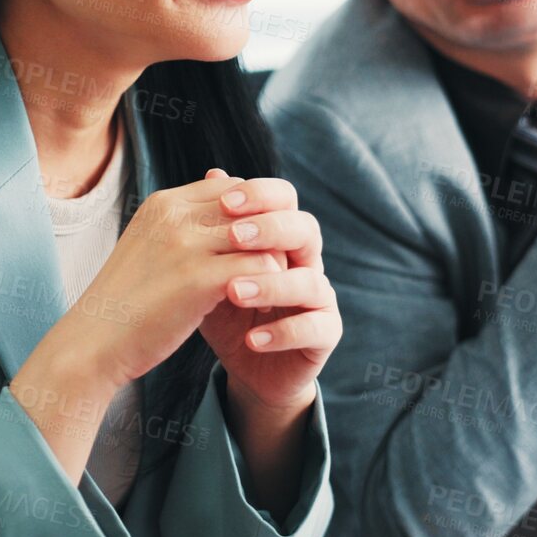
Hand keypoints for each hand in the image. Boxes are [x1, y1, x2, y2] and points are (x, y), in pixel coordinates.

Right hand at [24, 169, 286, 391]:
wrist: (94, 343)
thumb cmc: (127, 300)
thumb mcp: (153, 246)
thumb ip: (188, 220)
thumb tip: (224, 187)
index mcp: (164, 203)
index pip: (235, 188)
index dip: (257, 216)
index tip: (261, 247)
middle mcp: (175, 214)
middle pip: (253, 206)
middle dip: (273, 235)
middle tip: (278, 266)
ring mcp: (185, 243)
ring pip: (263, 235)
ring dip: (276, 262)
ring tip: (273, 287)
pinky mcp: (198, 278)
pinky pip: (260, 267)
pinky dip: (271, 286)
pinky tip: (262, 306)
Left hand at [195, 168, 340, 412]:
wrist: (243, 363)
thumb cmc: (226, 310)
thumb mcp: (210, 268)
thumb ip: (213, 229)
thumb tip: (213, 173)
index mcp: (281, 238)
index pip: (283, 201)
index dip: (259, 196)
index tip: (223, 202)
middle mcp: (306, 261)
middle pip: (306, 229)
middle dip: (272, 229)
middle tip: (235, 238)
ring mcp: (320, 298)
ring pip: (310, 281)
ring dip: (272, 285)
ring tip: (234, 292)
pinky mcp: (325, 334)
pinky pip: (315, 328)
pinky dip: (283, 332)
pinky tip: (253, 339)